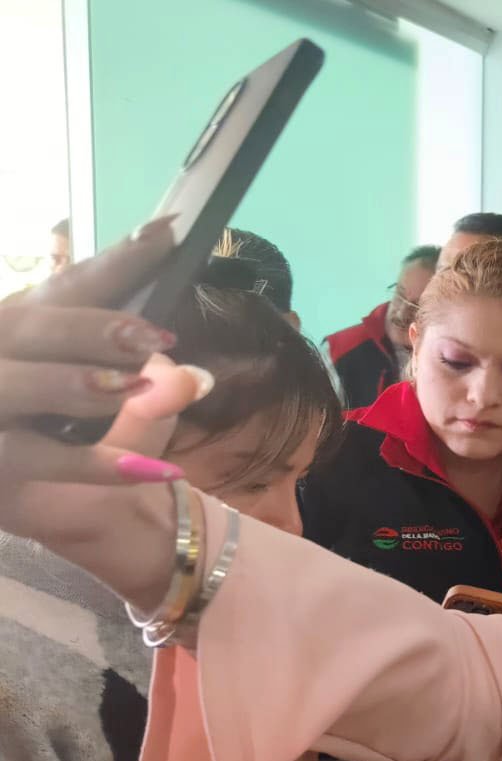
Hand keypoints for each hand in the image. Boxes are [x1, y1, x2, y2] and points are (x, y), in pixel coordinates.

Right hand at [0, 218, 214, 609]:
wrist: (26, 500)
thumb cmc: (65, 433)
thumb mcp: (117, 405)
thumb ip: (155, 386)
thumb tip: (196, 378)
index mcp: (22, 324)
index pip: (72, 285)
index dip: (121, 260)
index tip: (172, 230)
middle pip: (29, 326)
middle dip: (92, 328)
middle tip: (155, 337)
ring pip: (14, 385)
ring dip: (75, 385)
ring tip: (133, 389)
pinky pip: (34, 459)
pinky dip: (95, 466)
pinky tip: (154, 469)